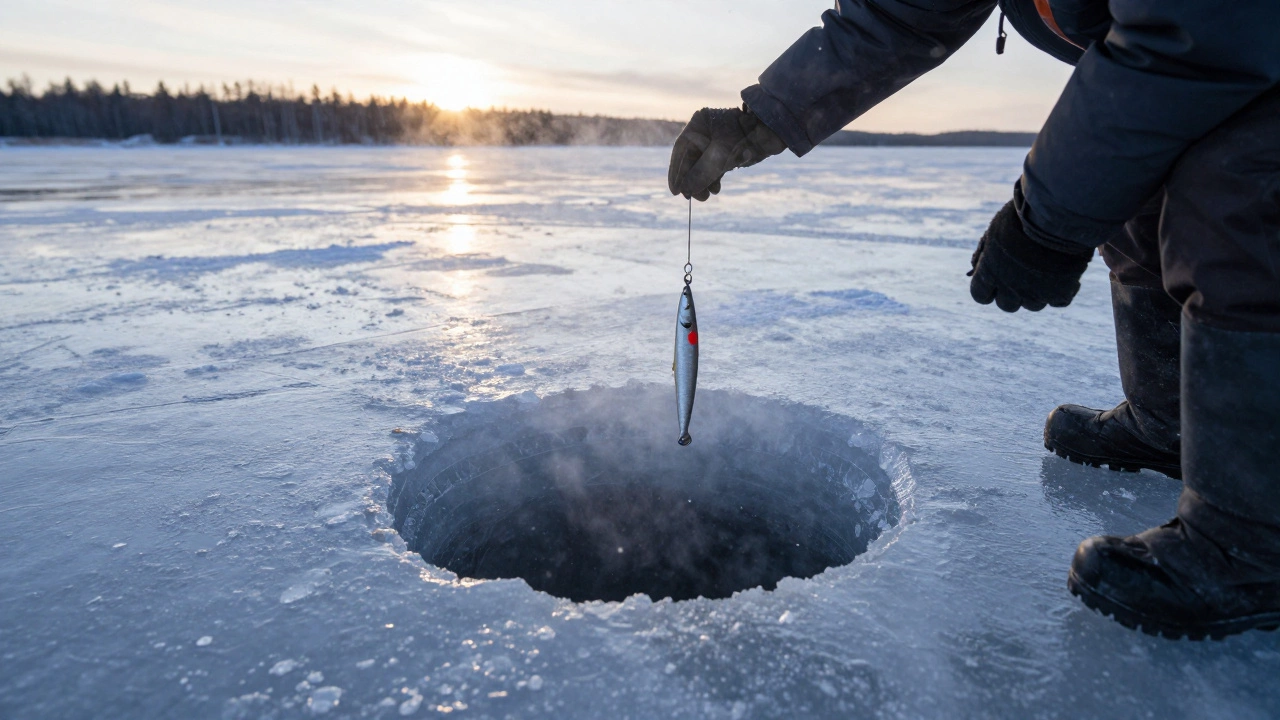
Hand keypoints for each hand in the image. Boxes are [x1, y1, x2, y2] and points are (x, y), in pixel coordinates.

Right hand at [668, 106, 785, 200]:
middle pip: (691, 160)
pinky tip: (715, 189)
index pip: (681, 151)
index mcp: (698, 123)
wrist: (773, 133)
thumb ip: (700, 174)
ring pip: (703, 164)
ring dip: (703, 182)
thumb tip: (685, 190)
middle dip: (692, 180)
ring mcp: (716, 139)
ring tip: (706, 197)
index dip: (677, 173)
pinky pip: (714, 165)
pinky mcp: (726, 148)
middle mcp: (704, 130)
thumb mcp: (719, 158)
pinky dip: (713, 178)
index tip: (676, 192)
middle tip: (694, 198)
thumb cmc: (745, 139)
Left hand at [969, 199, 1092, 310]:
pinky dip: (1063, 291)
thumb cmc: (1023, 216)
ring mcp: (1036, 293)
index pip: (980, 295)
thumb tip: (975, 268)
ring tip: (1047, 270)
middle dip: (1013, 293)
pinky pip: (1060, 301)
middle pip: (1007, 305)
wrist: (1057, 215)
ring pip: (1034, 305)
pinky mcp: (1061, 293)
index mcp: (990, 271)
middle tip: (1023, 276)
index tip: (995, 281)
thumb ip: (985, 252)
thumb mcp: (995, 230)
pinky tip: (1066, 275)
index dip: (987, 289)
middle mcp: (1009, 287)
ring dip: (1038, 292)